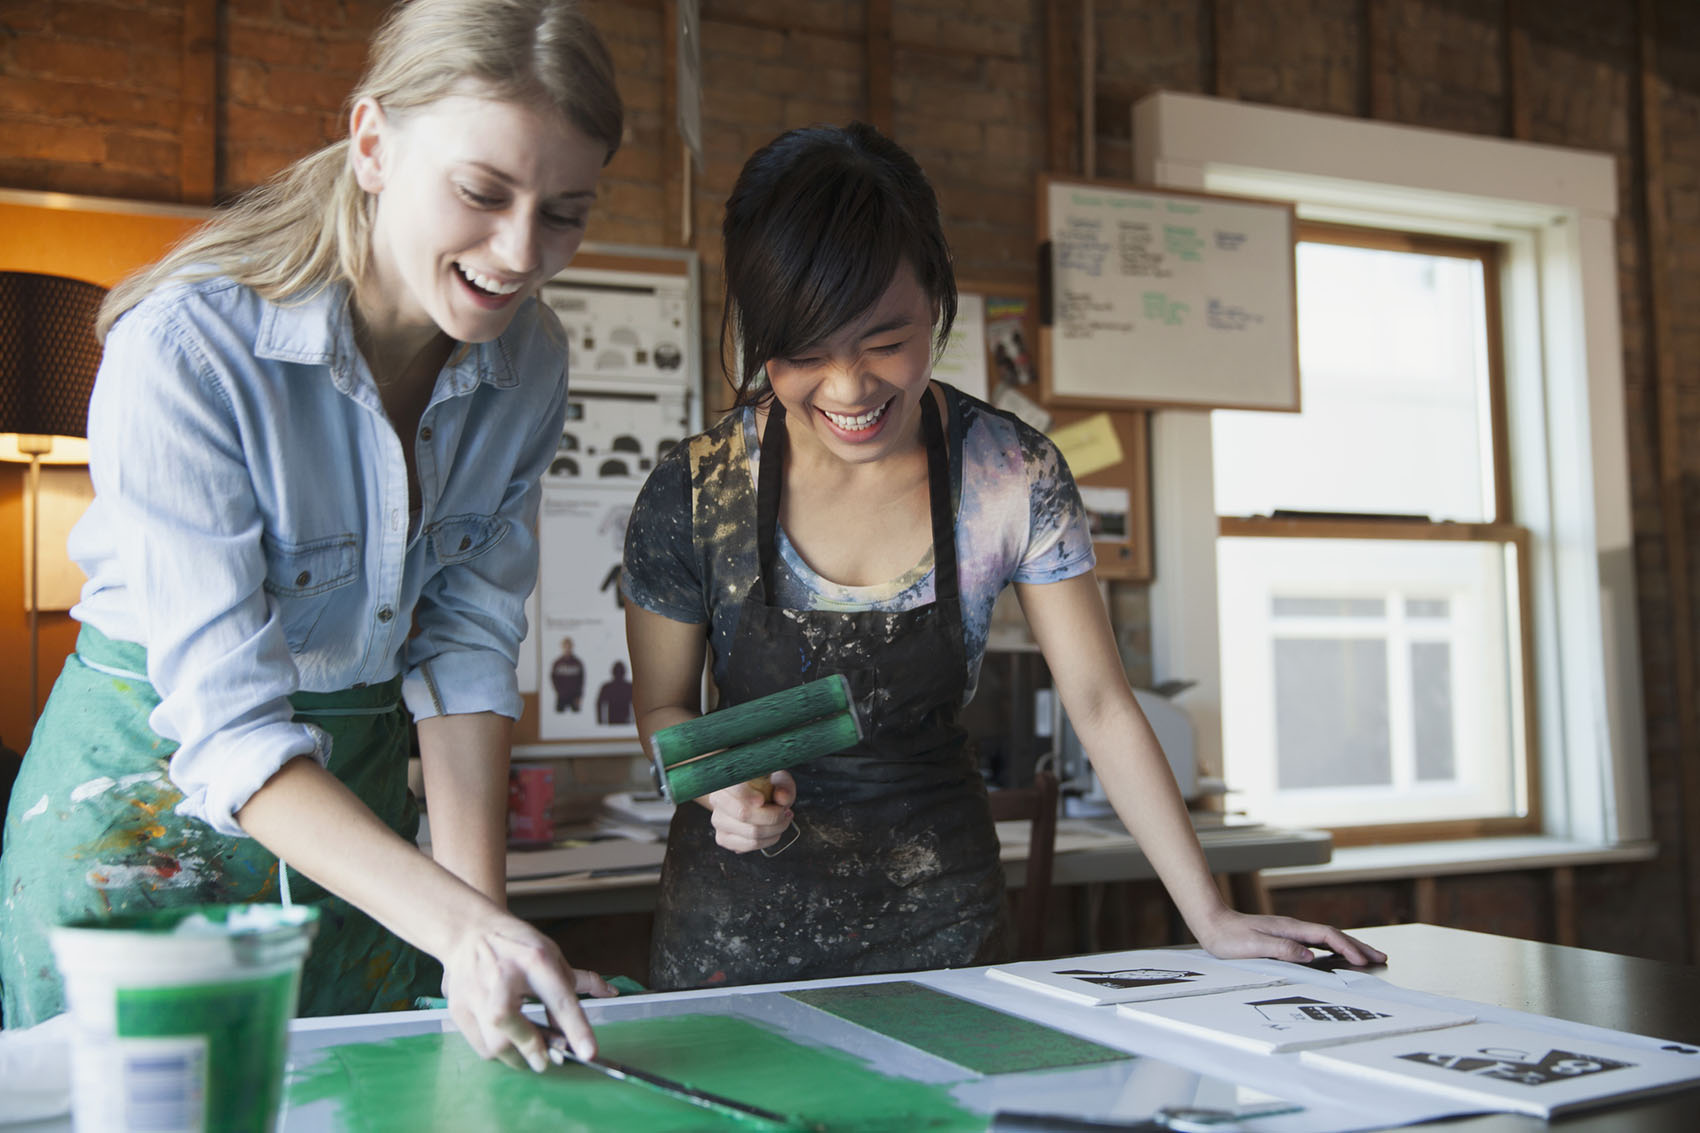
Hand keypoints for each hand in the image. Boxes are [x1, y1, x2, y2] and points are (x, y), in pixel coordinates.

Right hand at [441, 910, 614, 1071]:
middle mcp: (503, 976)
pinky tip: (508, 1041)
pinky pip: (481, 1046)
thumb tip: (608, 993)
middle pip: (512, 1023)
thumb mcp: (551, 953)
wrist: (469, 930)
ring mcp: (476, 993)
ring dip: (517, 1056)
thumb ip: (578, 980)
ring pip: (494, 1043)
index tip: (588, 1053)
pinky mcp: (459, 1008)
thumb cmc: (515, 943)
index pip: (559, 998)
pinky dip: (498, 1052)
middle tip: (548, 1060)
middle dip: (533, 1049)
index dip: (575, 1028)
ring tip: (530, 1051)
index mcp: (535, 960)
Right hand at [700, 770, 796, 852]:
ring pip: (751, 833)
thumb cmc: (768, 787)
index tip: (762, 800)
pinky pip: (750, 845)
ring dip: (774, 829)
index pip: (732, 788)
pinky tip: (774, 831)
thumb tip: (782, 798)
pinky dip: (768, 840)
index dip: (746, 795)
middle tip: (785, 811)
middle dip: (772, 816)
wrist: (759, 798)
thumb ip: (783, 787)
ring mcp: (718, 821)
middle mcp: (717, 800)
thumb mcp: (779, 780)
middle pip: (743, 814)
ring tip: (783, 820)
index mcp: (727, 780)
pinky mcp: (723, 838)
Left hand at [1193, 908, 1387, 968]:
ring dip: (1348, 945)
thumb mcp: (1254, 946)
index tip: (1363, 961)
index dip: (1347, 948)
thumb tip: (1309, 955)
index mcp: (1289, 929)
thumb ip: (1281, 949)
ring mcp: (1289, 931)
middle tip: (1381, 956)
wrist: (1211, 923)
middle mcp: (1293, 927)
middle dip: (1358, 945)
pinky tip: (1335, 953)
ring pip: (1326, 937)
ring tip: (1367, 955)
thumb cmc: (1228, 937)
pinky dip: (1332, 947)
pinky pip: (1316, 941)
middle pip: (1333, 934)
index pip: (1326, 936)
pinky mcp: (1283, 936)